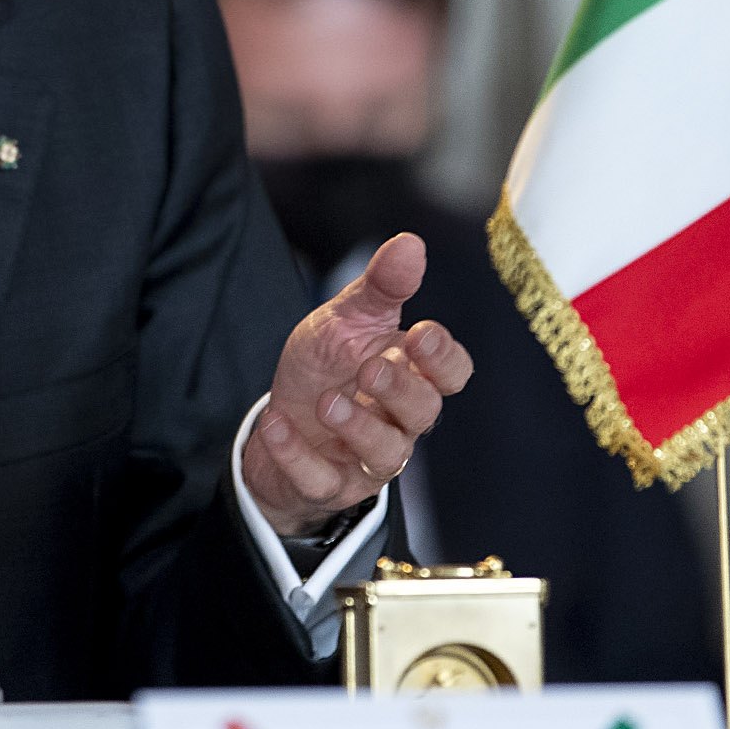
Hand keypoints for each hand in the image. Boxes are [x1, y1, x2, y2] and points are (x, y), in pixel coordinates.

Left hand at [241, 233, 472, 536]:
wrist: (281, 417)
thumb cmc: (327, 367)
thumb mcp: (347, 319)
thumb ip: (381, 287)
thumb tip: (410, 243)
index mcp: (412, 375)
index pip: (452, 373)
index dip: (443, 359)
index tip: (420, 335)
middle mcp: (399, 421)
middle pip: (424, 413)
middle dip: (401, 390)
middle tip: (371, 368)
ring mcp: (366, 458)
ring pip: (384, 455)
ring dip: (357, 426)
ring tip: (325, 401)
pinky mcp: (329, 485)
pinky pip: (321, 480)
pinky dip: (297, 455)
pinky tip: (277, 425)